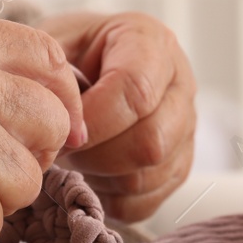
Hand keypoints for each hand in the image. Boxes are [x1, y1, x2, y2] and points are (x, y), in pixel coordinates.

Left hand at [39, 11, 195, 220]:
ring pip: (147, 176)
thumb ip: (56, 73)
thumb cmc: (71, 52)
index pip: (136, 91)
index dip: (93, 121)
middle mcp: (181, 86)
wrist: (90, 62)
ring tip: (75, 158)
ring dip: (99, 178)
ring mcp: (185, 130)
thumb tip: (62, 122)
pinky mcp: (178, 165)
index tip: (59, 131)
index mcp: (153, 45)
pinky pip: (147, 202)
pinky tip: (92, 174)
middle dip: (94, 156)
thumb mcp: (57, 40)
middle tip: (62, 149)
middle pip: (151, 142)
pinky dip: (110, 199)